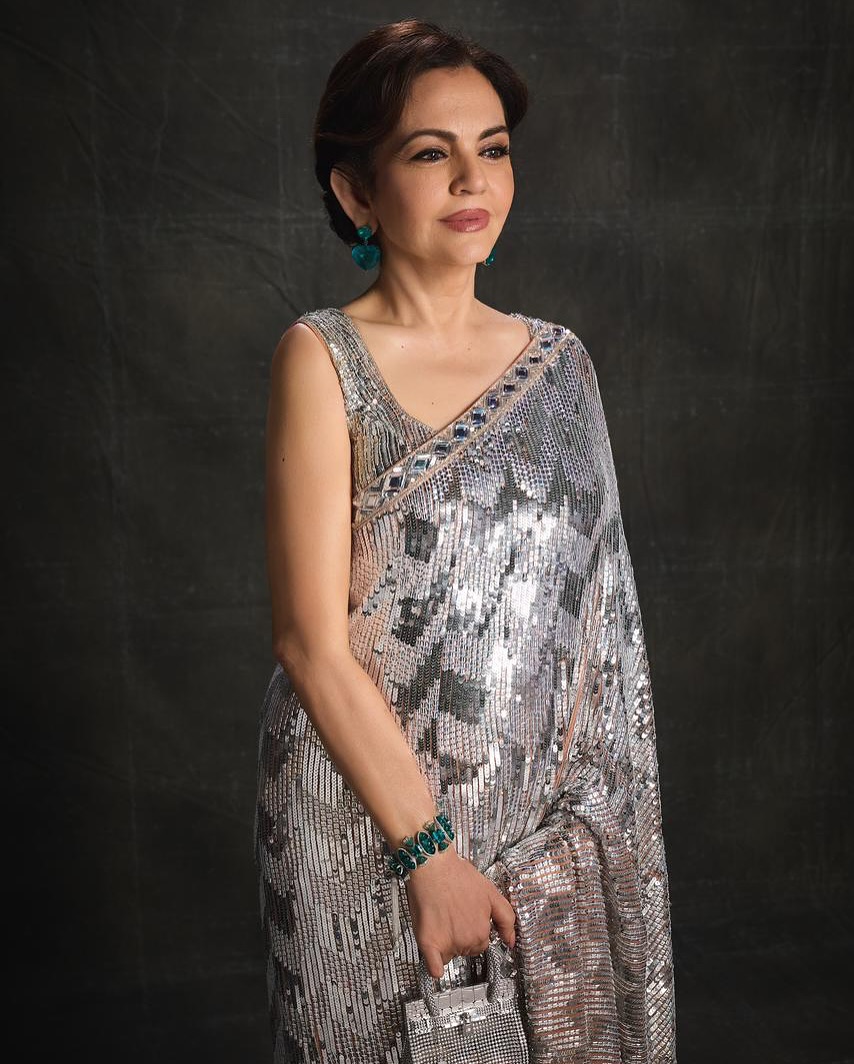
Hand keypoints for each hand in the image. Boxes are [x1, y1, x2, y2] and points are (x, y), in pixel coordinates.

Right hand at [404, 845, 516, 978]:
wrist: (435, 866)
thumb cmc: (459, 875)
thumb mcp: (492, 893)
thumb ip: (506, 919)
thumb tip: (511, 941)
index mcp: (482, 931)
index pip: (481, 943)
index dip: (473, 930)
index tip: (466, 919)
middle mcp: (467, 941)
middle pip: (466, 949)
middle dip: (461, 936)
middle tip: (453, 915)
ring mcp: (448, 943)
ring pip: (450, 954)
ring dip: (446, 943)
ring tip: (440, 917)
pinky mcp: (429, 943)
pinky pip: (434, 967)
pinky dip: (435, 967)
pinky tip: (436, 964)